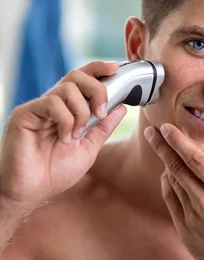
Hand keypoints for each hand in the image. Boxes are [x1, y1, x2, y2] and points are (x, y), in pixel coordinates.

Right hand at [0, 61, 126, 206]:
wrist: (31, 191)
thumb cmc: (54, 173)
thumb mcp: (88, 149)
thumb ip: (103, 128)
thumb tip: (121, 107)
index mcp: (67, 110)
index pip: (82, 79)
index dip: (98, 69)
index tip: (115, 68)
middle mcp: (52, 104)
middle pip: (77, 75)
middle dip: (97, 90)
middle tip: (100, 113)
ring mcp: (39, 108)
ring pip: (67, 88)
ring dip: (81, 113)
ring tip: (75, 136)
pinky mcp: (26, 113)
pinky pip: (52, 102)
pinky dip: (65, 120)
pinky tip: (63, 137)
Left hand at [145, 123, 203, 259]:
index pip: (196, 161)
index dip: (179, 142)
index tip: (166, 127)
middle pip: (177, 169)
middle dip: (162, 147)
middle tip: (150, 131)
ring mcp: (192, 218)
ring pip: (172, 184)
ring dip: (167, 165)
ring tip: (164, 150)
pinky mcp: (183, 230)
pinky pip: (170, 200)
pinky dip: (168, 184)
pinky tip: (169, 174)